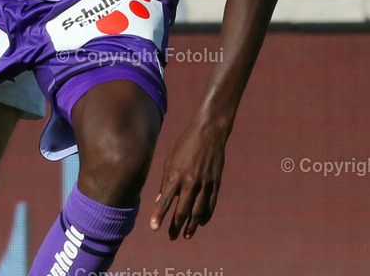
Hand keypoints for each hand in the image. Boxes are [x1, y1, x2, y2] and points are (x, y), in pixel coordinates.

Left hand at [150, 117, 228, 239]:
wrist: (208, 132)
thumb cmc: (185, 144)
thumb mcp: (170, 160)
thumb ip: (166, 182)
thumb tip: (161, 201)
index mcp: (176, 174)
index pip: (166, 200)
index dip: (159, 215)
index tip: (154, 228)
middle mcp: (190, 182)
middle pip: (183, 210)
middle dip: (176, 226)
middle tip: (171, 237)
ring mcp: (205, 184)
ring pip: (198, 212)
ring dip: (192, 225)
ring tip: (186, 235)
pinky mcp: (215, 184)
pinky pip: (211, 205)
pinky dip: (206, 216)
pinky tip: (201, 222)